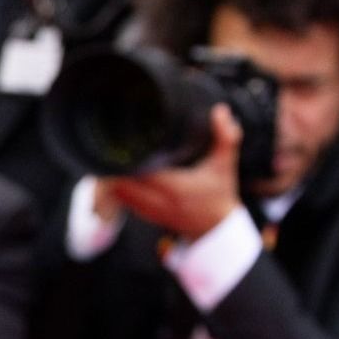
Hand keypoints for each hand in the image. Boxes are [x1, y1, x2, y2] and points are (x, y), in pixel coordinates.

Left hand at [101, 105, 243, 239]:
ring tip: (113, 155)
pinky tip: (118, 172)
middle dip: (114, 165)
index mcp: (174, 188)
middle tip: (113, 143)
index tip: (122, 139)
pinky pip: (120, 199)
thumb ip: (225, 138)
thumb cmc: (220, 194)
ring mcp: (147, 210)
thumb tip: (220, 110)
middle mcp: (157, 201)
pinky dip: (116, 187)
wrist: (215, 228)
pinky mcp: (143, 214)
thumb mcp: (225, 165)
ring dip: (112, 176)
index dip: (127, 157)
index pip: (139, 173)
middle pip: (119, 183)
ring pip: (115, 192)